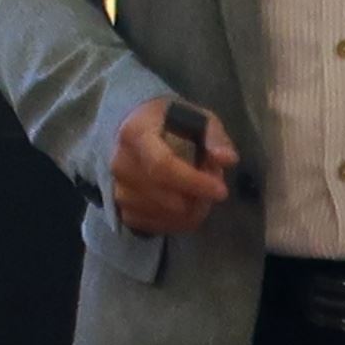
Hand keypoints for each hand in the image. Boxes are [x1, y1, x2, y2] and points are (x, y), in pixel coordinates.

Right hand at [109, 97, 236, 234]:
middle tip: (214, 184)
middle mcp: (120, 164)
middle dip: (199, 198)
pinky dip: (177, 222)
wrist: (134, 128)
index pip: (162, 165)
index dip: (194, 182)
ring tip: (198, 191)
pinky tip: (185, 205)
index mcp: (136, 134)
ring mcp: (118, 189)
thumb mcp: (197, 118)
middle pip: (167, 198)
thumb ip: (214, 136)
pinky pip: (156, 226)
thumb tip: (227, 159)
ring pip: (164, 215)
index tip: (221, 190)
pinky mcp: (120, 209)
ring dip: (191, 210)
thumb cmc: (169, 121)